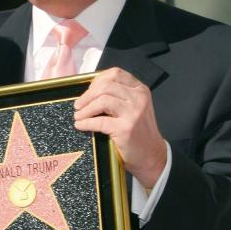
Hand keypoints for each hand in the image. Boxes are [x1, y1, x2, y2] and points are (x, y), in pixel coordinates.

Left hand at [73, 68, 167, 187]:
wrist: (152, 155)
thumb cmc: (140, 133)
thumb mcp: (135, 108)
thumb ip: (119, 96)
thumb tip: (91, 92)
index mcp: (140, 90)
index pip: (115, 74)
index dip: (97, 81)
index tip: (88, 91)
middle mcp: (139, 98)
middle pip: (105, 86)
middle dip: (87, 95)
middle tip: (78, 105)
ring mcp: (134, 113)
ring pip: (102, 100)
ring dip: (85, 108)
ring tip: (78, 116)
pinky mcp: (126, 128)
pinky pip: (99, 121)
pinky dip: (86, 122)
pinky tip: (81, 125)